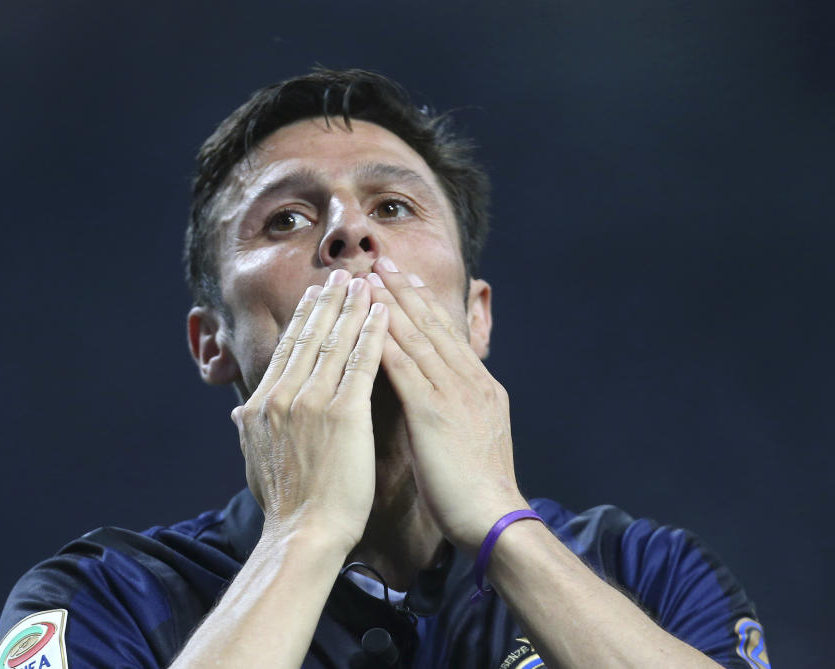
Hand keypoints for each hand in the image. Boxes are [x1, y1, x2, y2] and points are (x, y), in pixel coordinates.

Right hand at [231, 270, 388, 551]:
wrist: (303, 535)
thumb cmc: (286, 504)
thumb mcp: (253, 459)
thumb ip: (249, 430)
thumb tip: (238, 416)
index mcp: (261, 405)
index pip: (287, 349)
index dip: (304, 317)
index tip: (316, 294)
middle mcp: (282, 396)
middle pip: (309, 336)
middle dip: (328, 301)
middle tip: (342, 273)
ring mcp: (311, 403)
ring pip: (335, 342)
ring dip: (352, 308)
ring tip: (366, 282)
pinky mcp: (344, 415)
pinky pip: (361, 364)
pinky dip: (373, 335)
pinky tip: (384, 314)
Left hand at [367, 257, 527, 552]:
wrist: (494, 518)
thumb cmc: (477, 488)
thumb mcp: (474, 434)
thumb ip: (457, 406)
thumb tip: (438, 393)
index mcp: (479, 385)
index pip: (446, 333)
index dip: (422, 303)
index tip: (401, 278)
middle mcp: (469, 381)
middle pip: (432, 325)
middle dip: (404, 290)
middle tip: (381, 260)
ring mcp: (453, 394)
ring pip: (418, 339)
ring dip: (390, 306)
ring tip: (368, 278)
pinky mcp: (434, 413)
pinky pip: (406, 370)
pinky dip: (385, 342)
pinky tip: (366, 324)